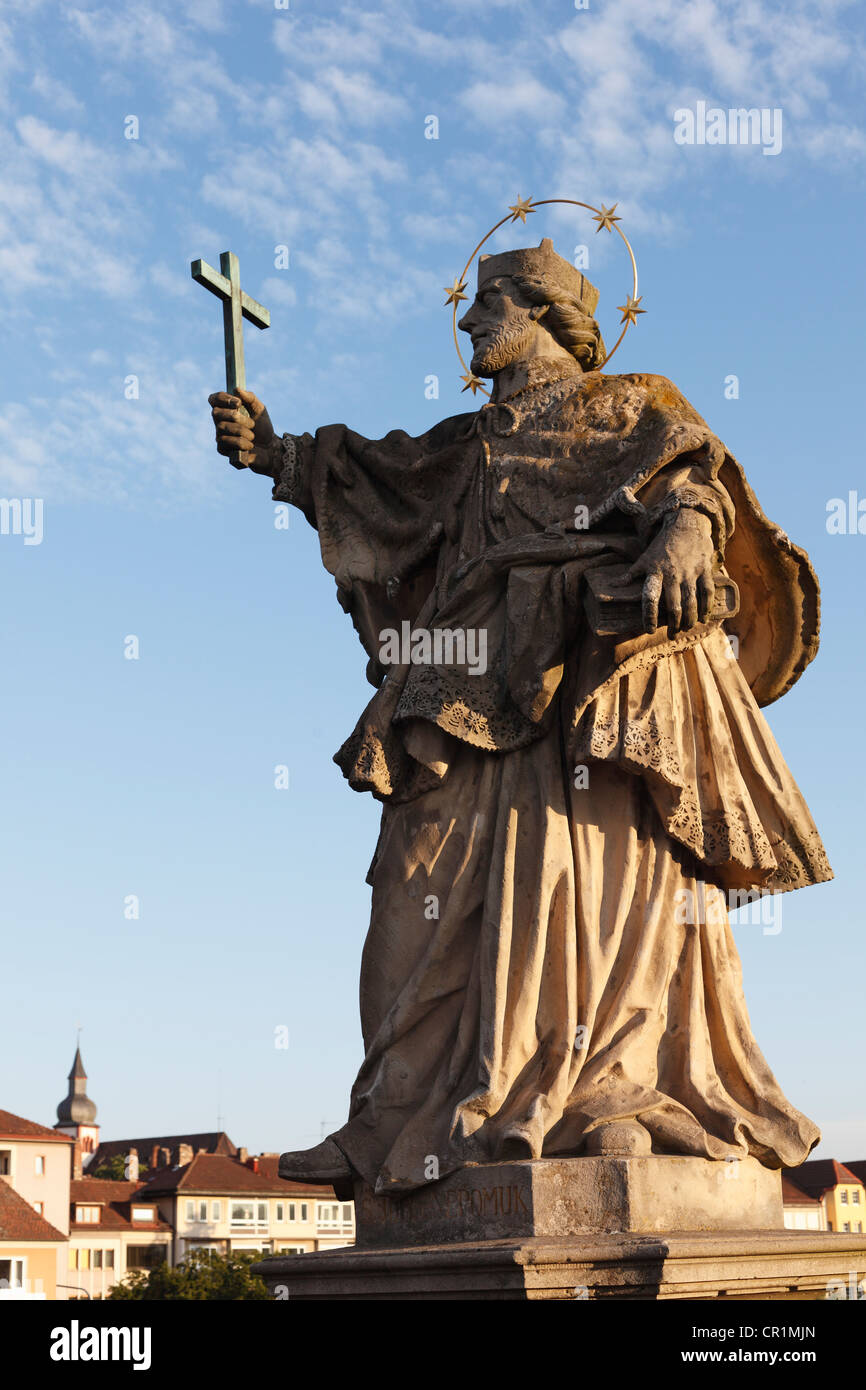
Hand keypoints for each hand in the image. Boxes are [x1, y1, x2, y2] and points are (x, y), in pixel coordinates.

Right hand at [208, 387, 278, 475]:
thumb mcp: (260, 410)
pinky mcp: (222, 449)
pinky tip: (249, 446)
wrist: (270, 449)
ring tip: (252, 436)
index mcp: (226, 409)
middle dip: (236, 417)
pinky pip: (226, 442)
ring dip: (242, 431)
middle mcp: (220, 421)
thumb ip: (250, 398)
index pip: (213, 399)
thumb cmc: (263, 428)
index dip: (222, 398)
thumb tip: (236, 389)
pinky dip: (241, 442)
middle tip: (251, 423)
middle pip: (216, 413)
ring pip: (222, 427)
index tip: (238, 403)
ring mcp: (219, 435)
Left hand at [620, 509, 715, 634]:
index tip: (649, 629)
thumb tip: (612, 586)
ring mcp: (690, 572)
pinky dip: (706, 607)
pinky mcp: (704, 569)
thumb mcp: (645, 558)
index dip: (649, 616)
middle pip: (674, 606)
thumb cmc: (663, 545)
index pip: (650, 598)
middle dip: (673, 624)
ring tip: (686, 628)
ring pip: (691, 602)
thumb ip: (631, 574)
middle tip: (672, 635)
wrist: (687, 524)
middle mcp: (673, 574)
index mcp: (655, 572)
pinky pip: (707, 592)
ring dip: (689, 619)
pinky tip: (703, 618)